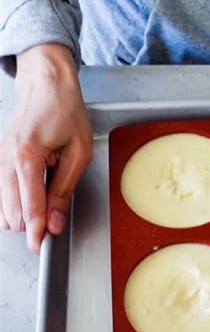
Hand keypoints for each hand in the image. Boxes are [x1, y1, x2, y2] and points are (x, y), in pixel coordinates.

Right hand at [0, 44, 91, 252]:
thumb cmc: (64, 112)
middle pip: (11, 212)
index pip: (29, 205)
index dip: (36, 230)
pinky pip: (3, 196)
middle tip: (51, 229)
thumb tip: (55, 222)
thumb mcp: (79, 153)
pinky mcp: (0, 163)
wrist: (46, 85)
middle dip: (30, 226)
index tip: (41, 246)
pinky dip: (17, 205)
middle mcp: (7, 159)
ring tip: (46, 211)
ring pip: (3, 208)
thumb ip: (64, 191)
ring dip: (24, 217)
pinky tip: (35, 201)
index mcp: (27, 155)